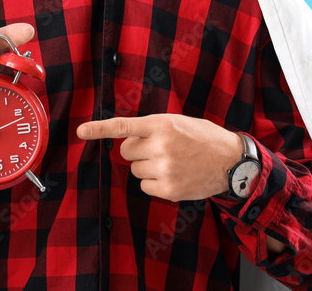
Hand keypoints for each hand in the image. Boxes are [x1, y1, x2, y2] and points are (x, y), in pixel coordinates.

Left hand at [76, 113, 244, 202]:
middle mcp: (160, 146)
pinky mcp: (169, 189)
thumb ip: (152, 128)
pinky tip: (174, 176)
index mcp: (162, 124)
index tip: (80, 131)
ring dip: (147, 166)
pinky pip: (145, 186)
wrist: (231, 161)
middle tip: (158, 148)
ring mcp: (164, 169)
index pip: (123, 126)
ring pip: (135, 169)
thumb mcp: (178, 122)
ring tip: (172, 162)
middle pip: (126, 151)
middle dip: (137, 150)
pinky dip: (155, 182)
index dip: (99, 129)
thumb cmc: (203, 137)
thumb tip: (127, 139)